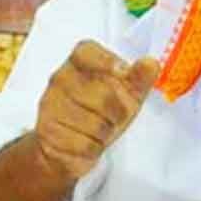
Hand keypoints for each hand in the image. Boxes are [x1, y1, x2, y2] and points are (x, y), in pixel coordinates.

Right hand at [34, 40, 158, 181]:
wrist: (63, 147)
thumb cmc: (99, 112)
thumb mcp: (125, 93)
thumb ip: (139, 78)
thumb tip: (151, 63)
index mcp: (79, 62)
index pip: (86, 52)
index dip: (106, 62)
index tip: (122, 72)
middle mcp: (60, 79)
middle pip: (105, 94)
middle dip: (119, 111)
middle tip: (115, 116)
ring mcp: (51, 106)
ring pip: (96, 122)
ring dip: (107, 131)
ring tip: (99, 129)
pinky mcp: (49, 133)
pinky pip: (86, 143)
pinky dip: (94, 147)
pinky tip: (87, 141)